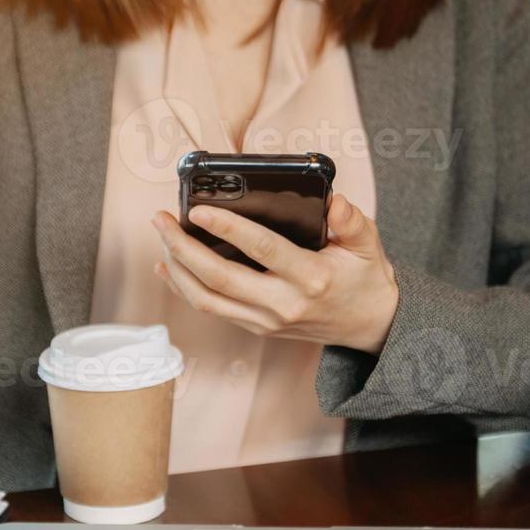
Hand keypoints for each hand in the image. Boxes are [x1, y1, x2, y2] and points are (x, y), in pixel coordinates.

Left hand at [151, 194, 399, 354]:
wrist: (368, 325)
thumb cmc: (364, 278)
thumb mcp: (367, 244)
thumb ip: (351, 221)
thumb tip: (334, 202)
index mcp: (311, 278)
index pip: (263, 250)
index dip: (228, 229)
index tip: (199, 210)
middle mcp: (283, 304)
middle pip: (220, 278)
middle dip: (183, 247)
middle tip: (161, 219)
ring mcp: (266, 320)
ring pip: (207, 299)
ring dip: (176, 268)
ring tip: (161, 237)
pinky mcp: (256, 327)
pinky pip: (212, 309)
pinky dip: (184, 288)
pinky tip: (167, 266)